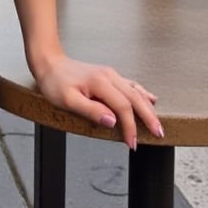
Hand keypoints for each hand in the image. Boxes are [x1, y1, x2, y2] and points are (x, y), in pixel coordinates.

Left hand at [33, 54, 162, 149]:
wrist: (49, 63)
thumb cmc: (55, 82)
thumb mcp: (67, 100)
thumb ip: (90, 110)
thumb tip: (112, 121)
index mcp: (100, 83)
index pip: (123, 108)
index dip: (130, 126)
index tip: (132, 143)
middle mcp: (109, 76)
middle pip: (135, 98)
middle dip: (148, 117)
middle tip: (158, 134)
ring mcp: (110, 75)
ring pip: (135, 91)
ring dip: (148, 108)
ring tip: (157, 123)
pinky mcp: (108, 75)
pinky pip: (131, 85)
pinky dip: (142, 94)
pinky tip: (150, 99)